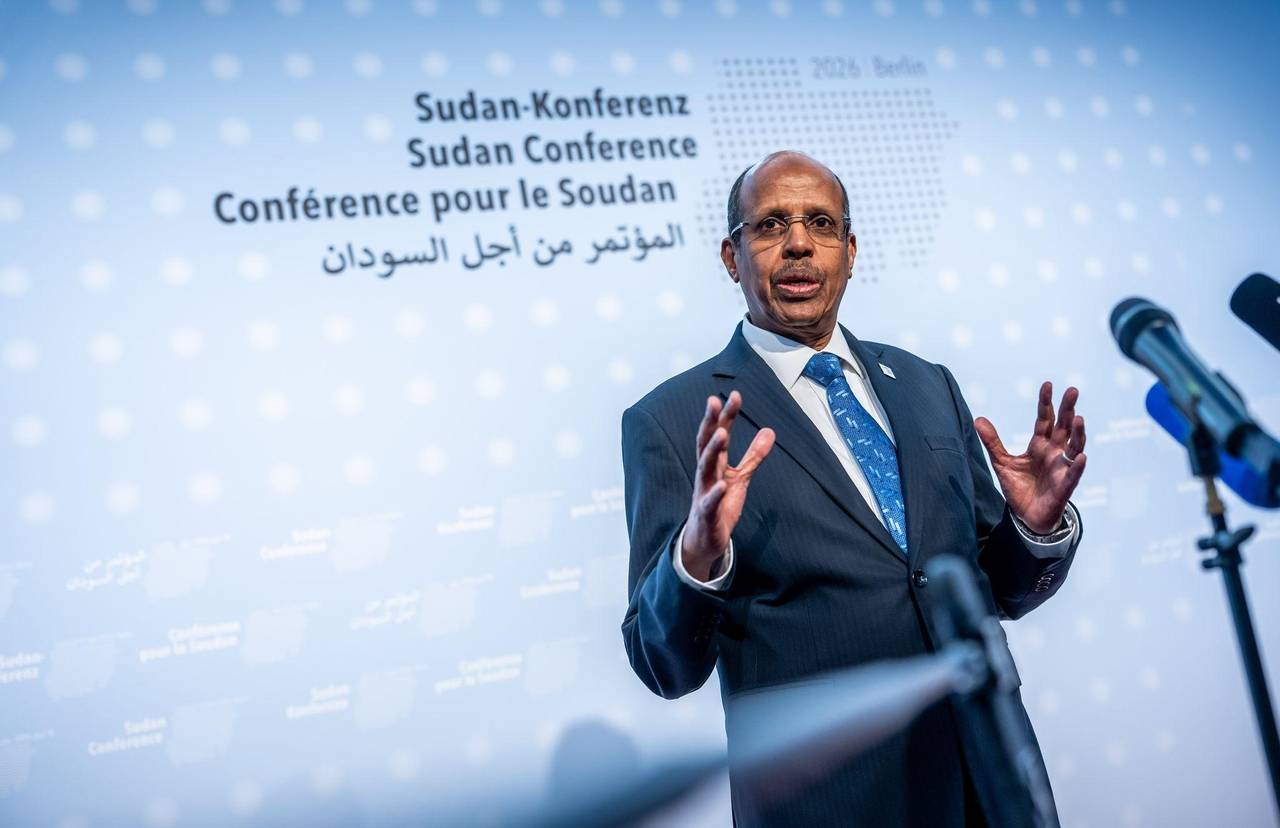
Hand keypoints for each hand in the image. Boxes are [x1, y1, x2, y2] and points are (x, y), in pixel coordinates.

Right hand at [682, 391, 775, 580]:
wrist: (705, 540)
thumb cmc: (720, 505)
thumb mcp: (741, 477)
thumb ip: (754, 456)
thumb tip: (770, 431)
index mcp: (715, 464)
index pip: (719, 433)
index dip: (726, 415)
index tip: (735, 394)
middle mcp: (707, 474)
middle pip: (706, 444)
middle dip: (710, 423)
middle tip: (713, 401)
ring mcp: (704, 493)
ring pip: (705, 468)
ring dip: (712, 450)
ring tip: (722, 434)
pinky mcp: (707, 514)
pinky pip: (710, 502)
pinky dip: (715, 494)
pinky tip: (723, 485)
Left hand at [974, 381, 1086, 534]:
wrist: (1027, 516)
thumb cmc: (1019, 487)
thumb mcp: (1002, 462)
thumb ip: (993, 442)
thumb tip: (978, 418)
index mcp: (1040, 445)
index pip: (1045, 419)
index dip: (1046, 403)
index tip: (1047, 384)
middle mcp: (1055, 452)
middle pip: (1064, 426)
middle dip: (1068, 409)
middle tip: (1073, 390)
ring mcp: (1062, 468)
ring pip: (1075, 446)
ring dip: (1078, 433)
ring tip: (1078, 419)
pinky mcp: (1065, 486)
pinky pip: (1074, 475)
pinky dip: (1078, 466)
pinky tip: (1082, 456)